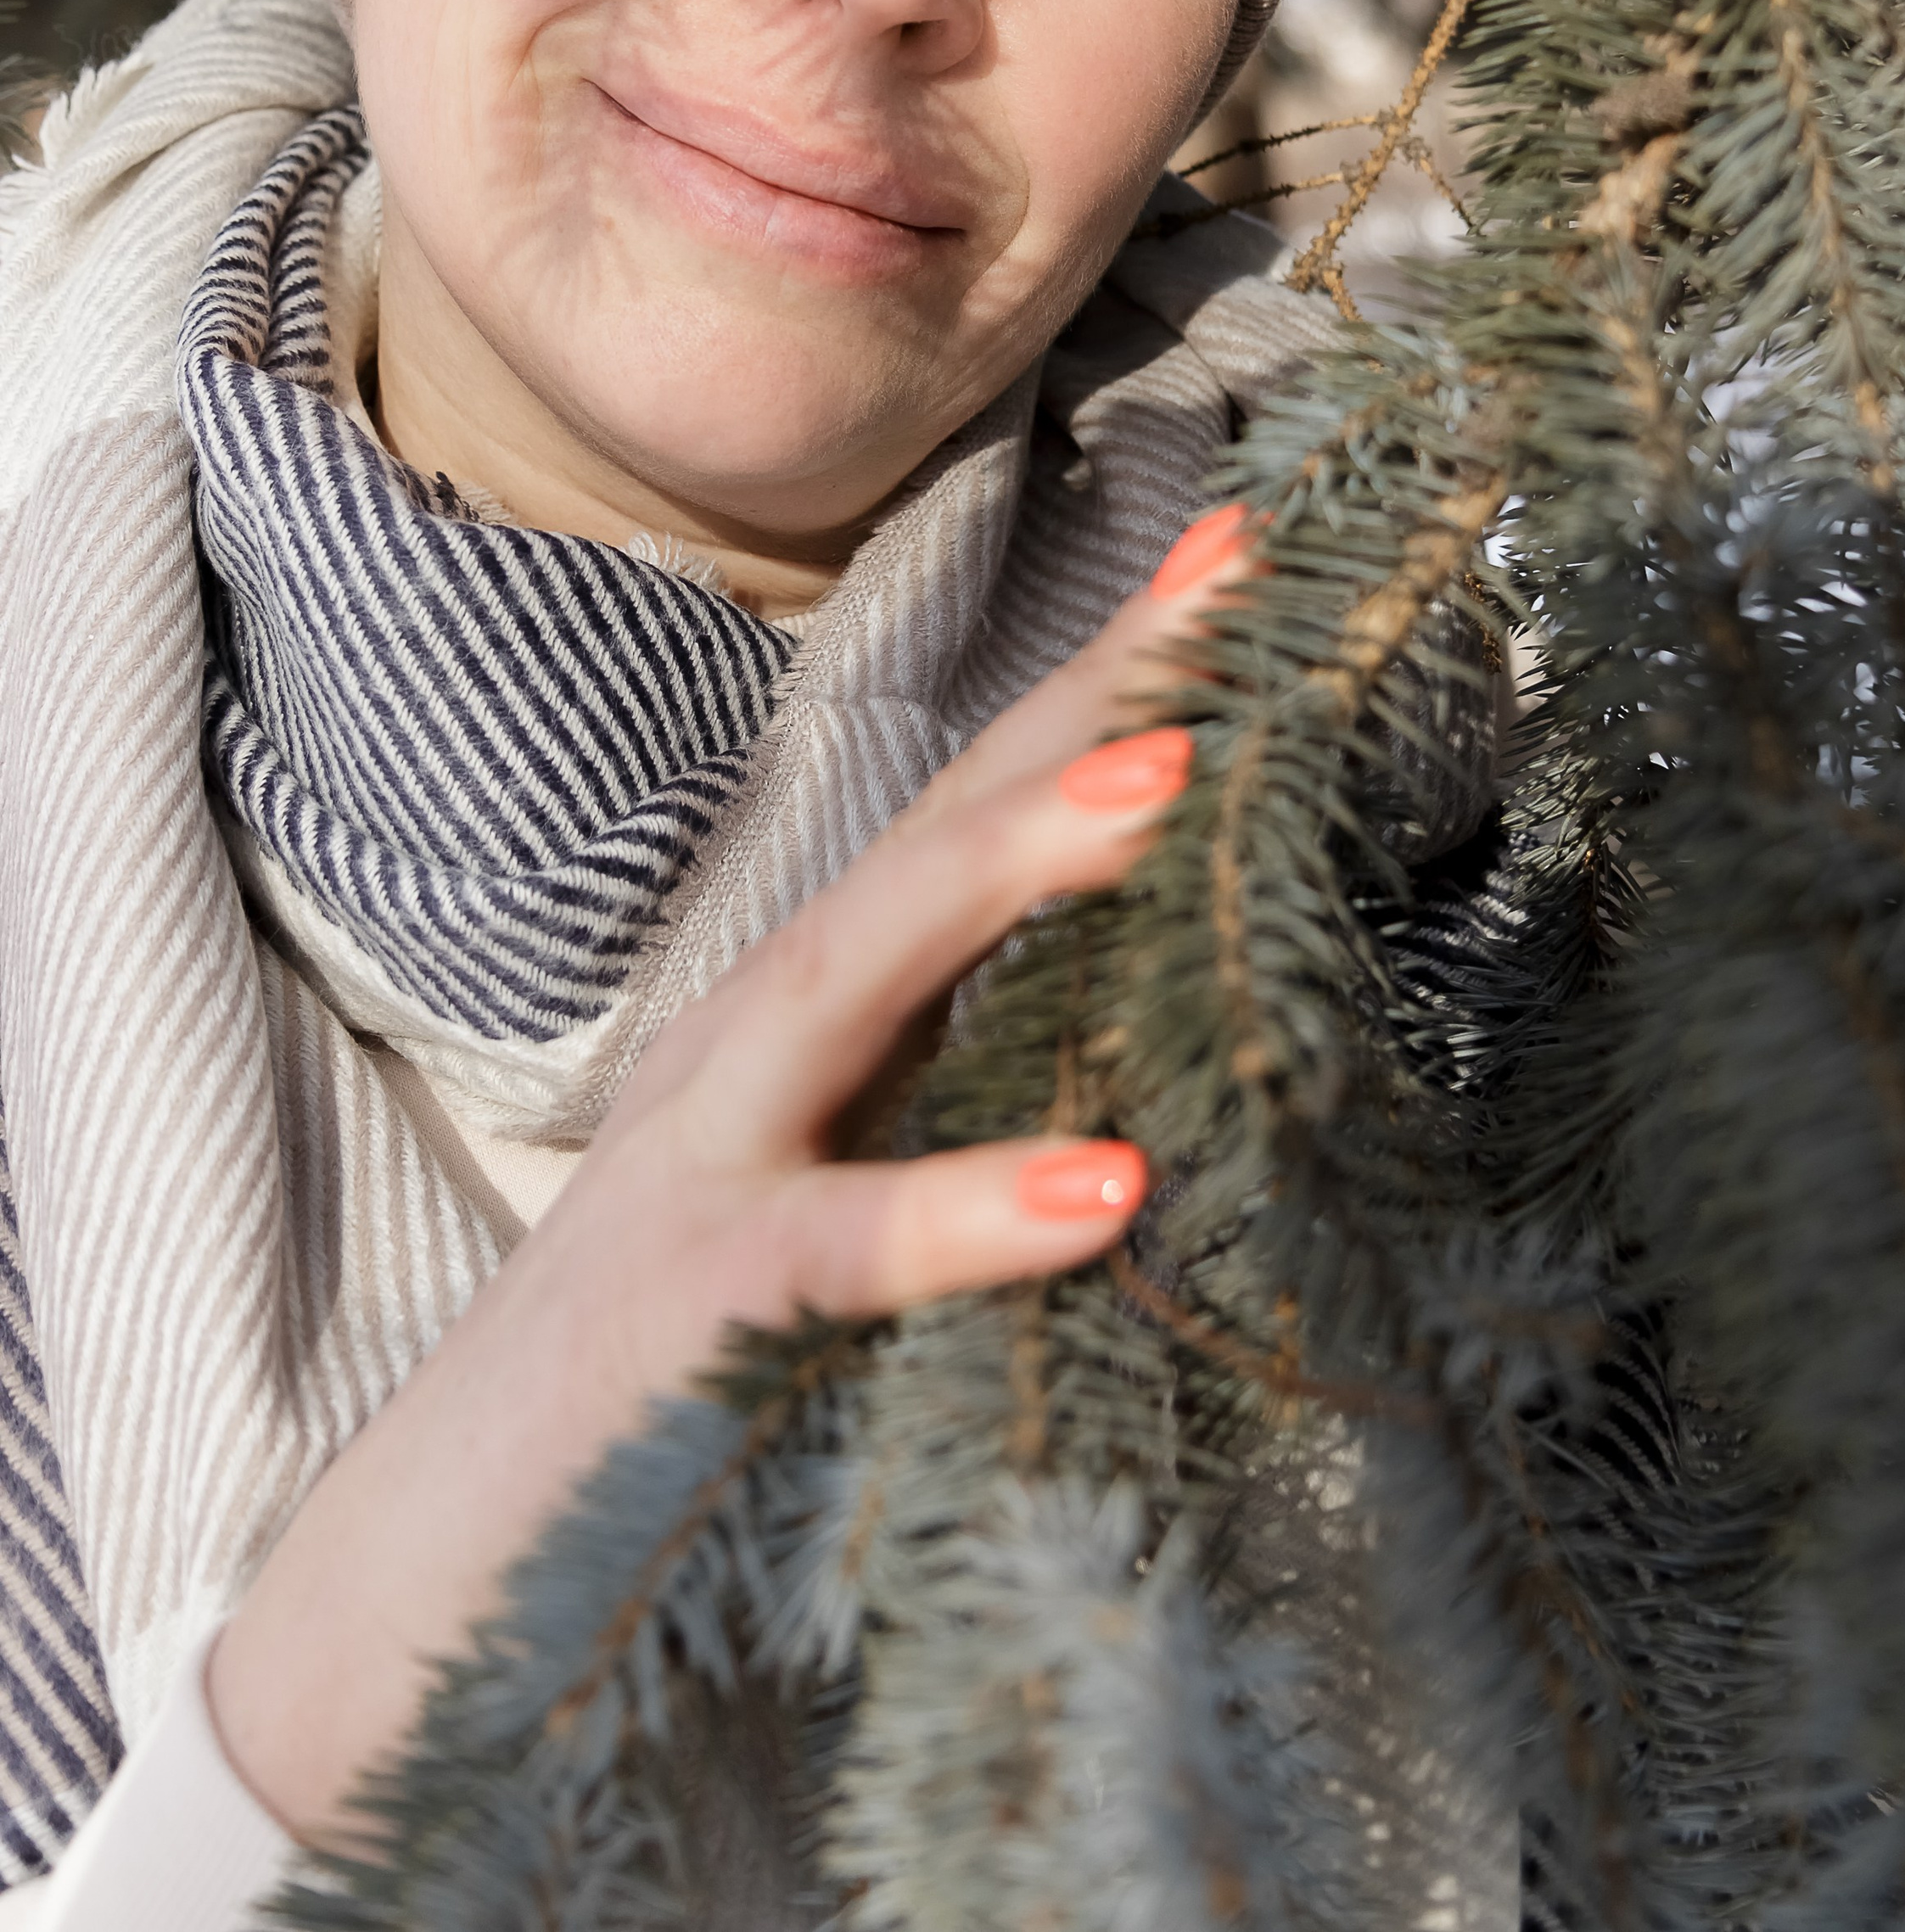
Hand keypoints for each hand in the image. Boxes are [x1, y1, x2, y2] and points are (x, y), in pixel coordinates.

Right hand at [208, 503, 1250, 1838]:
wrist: (432, 1570)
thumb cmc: (670, 1369)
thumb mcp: (838, 1189)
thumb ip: (958, 1092)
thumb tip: (1162, 1036)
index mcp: (812, 1012)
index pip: (978, 810)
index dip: (1108, 685)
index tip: (1247, 560)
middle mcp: (758, 1042)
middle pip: (936, 831)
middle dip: (1087, 700)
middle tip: (1242, 583)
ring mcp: (709, 1160)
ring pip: (863, 973)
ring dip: (1015, 866)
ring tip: (1174, 783)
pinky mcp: (688, 1315)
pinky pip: (838, 1253)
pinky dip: (964, 1209)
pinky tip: (1106, 1189)